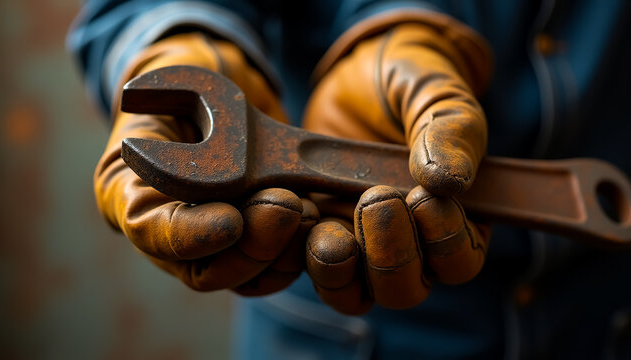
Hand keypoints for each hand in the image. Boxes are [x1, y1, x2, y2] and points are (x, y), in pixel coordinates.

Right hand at [95, 33, 317, 294]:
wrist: (225, 100)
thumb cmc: (194, 88)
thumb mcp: (176, 80)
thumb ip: (169, 90)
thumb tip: (144, 99)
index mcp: (132, 197)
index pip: (151, 232)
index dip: (191, 236)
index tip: (231, 221)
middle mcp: (172, 236)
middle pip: (205, 272)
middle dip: (251, 246)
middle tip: (286, 204)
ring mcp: (215, 247)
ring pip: (246, 279)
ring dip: (282, 250)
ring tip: (304, 207)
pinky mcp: (255, 245)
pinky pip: (278, 268)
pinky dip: (300, 248)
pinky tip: (314, 215)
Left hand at [302, 18, 491, 313]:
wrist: (357, 76)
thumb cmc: (410, 84)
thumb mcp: (435, 95)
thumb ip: (450, 132)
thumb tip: (449, 182)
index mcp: (451, 219)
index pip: (458, 263)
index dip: (445, 243)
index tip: (424, 198)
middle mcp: (406, 243)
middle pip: (402, 290)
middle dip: (389, 255)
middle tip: (376, 199)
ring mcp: (356, 242)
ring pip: (351, 292)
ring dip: (337, 267)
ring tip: (328, 223)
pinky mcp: (315, 231)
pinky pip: (302, 265)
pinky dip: (294, 250)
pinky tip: (295, 207)